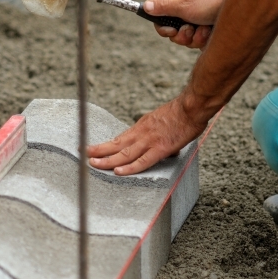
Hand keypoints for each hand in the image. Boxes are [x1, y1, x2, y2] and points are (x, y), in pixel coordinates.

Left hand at [87, 96, 207, 174]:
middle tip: (85, 154)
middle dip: (99, 151)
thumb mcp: (163, 120)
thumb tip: (161, 146)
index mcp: (142, 126)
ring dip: (108, 160)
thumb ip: (158, 133)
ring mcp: (150, 141)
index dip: (108, 145)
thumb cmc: (183, 113)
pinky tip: (119, 172)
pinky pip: (143, 161)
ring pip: (125, 154)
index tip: (96, 150)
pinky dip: (130, 167)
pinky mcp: (160, 149)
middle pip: (117, 144)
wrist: (192, 106)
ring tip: (94, 164)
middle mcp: (142, 133)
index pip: (121, 138)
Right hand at [144, 0, 229, 48]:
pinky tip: (212, 31)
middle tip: (191, 28)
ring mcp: (197, 25)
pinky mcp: (207, 34)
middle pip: (173, 36)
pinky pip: (199, 45)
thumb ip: (163, 7)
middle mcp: (185, 16)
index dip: (164, 29)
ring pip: (187, 42)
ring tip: (206, 28)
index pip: (160, 21)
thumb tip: (145, 5)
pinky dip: (205, 40)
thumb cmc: (209, 3)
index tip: (172, 30)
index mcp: (177, 6)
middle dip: (183, 36)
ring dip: (196, 37)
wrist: (238, 9)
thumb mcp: (183, 5)